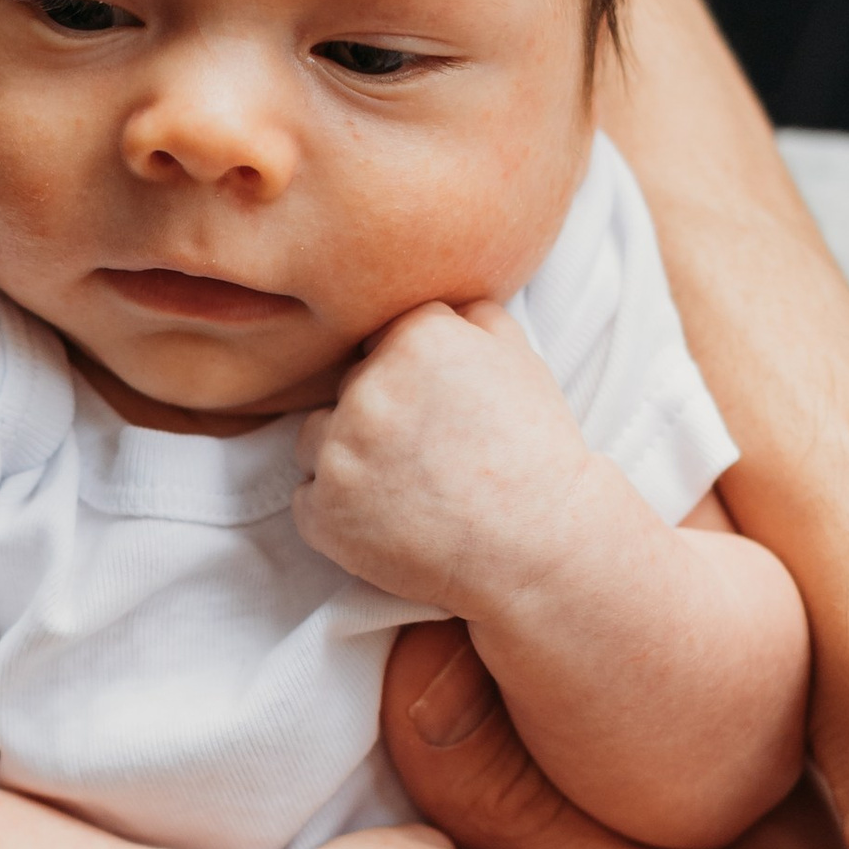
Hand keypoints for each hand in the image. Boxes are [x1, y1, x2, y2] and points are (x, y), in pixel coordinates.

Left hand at [294, 305, 598, 624]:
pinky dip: (338, 510)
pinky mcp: (322, 514)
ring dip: (348, 456)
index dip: (412, 375)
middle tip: (430, 452)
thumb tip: (439, 301)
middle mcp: (368, 389)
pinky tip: (387, 519)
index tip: (438, 407)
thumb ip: (471, 315)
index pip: (382, 337)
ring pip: (318, 438)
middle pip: (349, 387)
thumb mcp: (520, 359)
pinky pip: (309, 499)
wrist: (539, 547)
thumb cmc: (535, 452)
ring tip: (405, 486)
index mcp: (414, 339)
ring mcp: (339, 454)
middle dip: (380, 413)